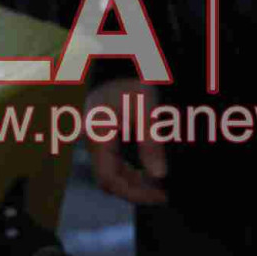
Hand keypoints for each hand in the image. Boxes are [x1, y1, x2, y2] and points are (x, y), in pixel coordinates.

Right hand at [86, 77, 168, 205]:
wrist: (122, 60)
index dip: (134, 193)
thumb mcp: (146, 106)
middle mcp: (93, 141)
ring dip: (134, 183)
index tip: (159, 196)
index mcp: (98, 136)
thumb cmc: (133, 78)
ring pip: (111, 174)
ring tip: (159, 187)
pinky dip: (131, 172)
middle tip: (163, 195)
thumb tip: (159, 175)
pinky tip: (148, 173)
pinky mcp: (103, 137)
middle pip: (109, 180)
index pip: (110, 179)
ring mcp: (96, 140)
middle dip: (136, 191)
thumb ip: (151, 141)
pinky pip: (113, 163)